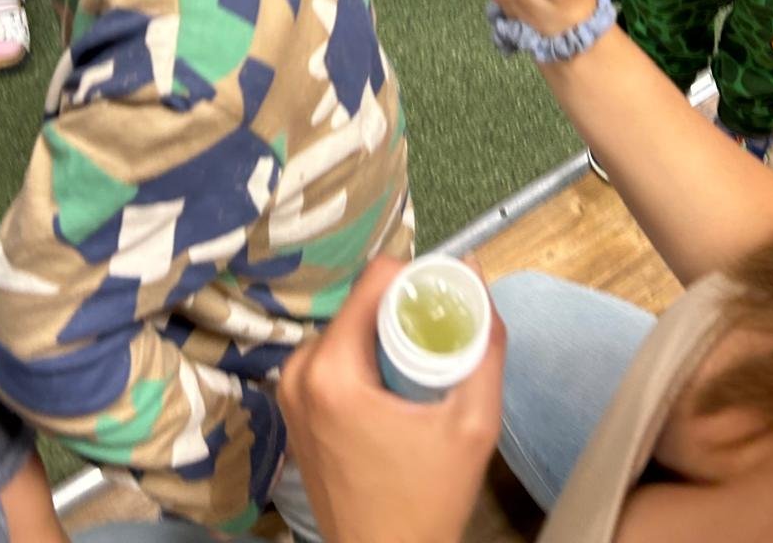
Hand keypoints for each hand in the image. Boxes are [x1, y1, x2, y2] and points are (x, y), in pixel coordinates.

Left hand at [278, 255, 504, 542]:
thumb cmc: (427, 501)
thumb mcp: (473, 424)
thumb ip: (483, 345)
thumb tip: (476, 272)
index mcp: (331, 370)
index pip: (375, 279)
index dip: (419, 279)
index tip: (449, 304)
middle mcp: (298, 369)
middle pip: (361, 303)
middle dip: (405, 310)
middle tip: (444, 339)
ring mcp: (289, 389)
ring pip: (350, 327)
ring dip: (386, 334)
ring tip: (424, 367)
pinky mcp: (293, 406)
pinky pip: (335, 355)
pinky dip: (367, 357)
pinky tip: (397, 387)